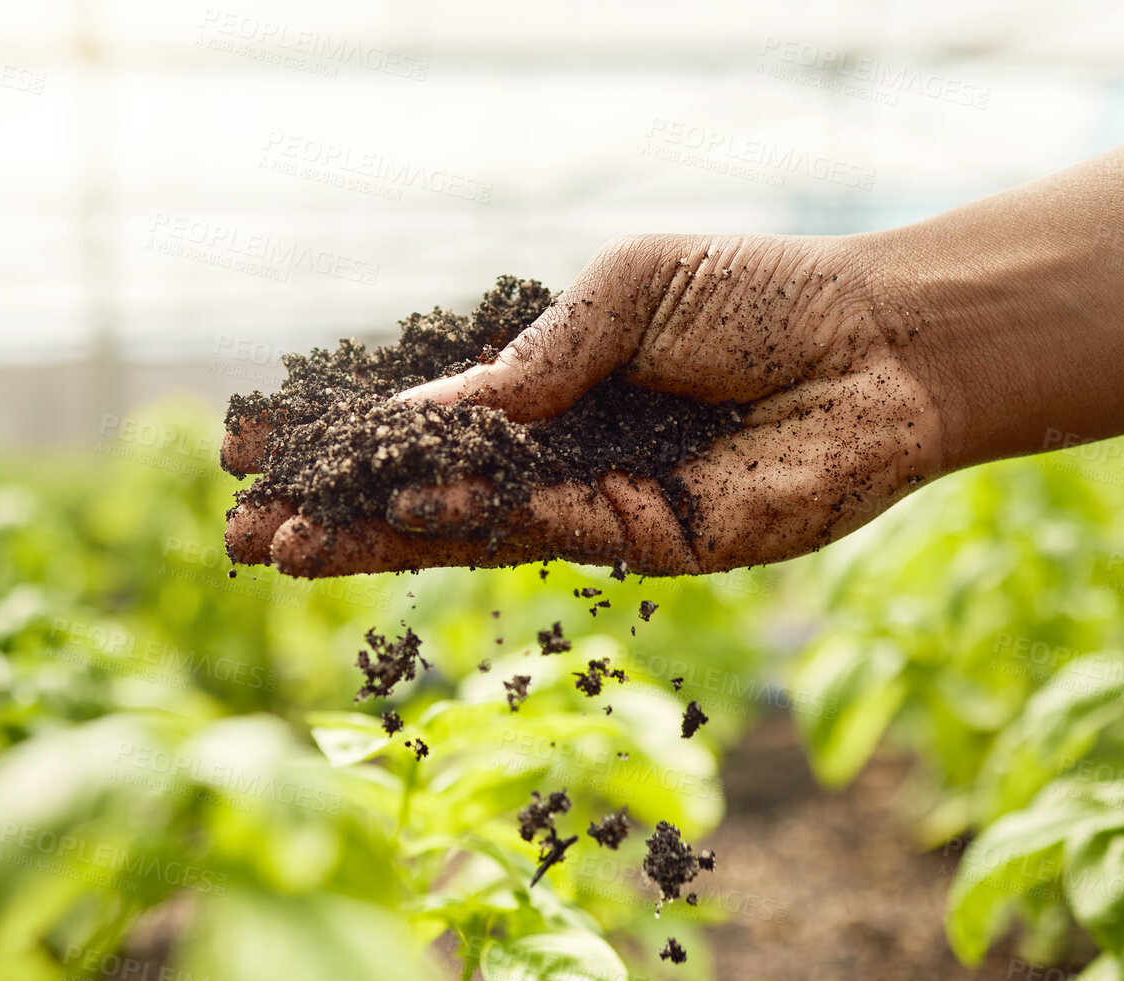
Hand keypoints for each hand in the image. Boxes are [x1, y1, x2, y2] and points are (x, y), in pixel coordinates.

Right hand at [221, 232, 955, 575]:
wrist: (879, 346)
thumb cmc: (763, 298)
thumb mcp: (624, 293)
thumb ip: (533, 361)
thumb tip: (430, 416)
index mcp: (555, 389)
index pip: (430, 424)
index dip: (349, 439)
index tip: (252, 445)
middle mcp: (568, 454)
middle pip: (433, 490)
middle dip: (339, 508)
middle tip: (244, 527)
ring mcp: (604, 504)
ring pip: (472, 527)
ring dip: (377, 537)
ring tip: (285, 542)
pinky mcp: (654, 544)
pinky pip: (547, 530)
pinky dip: (471, 522)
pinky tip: (396, 516)